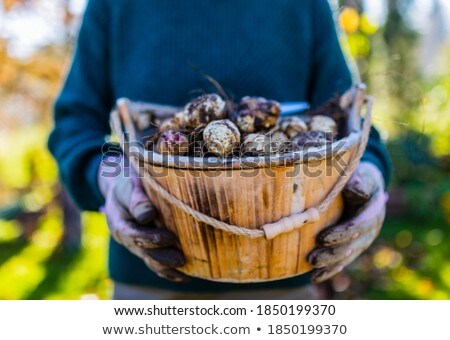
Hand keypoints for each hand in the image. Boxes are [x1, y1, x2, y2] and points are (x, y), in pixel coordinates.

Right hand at [99, 158, 188, 281]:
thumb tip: (147, 215)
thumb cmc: (128, 182)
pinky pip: (155, 261)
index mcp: (119, 222)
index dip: (152, 239)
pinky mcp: (145, 246)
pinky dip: (169, 270)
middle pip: (143, 252)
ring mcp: (135, 243)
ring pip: (150, 261)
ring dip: (168, 269)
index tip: (170, 238)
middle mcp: (126, 237)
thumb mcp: (128, 185)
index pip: (134, 235)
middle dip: (163, 258)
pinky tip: (185, 276)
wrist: (123, 184)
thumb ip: (136, 199)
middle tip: (182, 259)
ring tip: (187, 274)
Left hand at [308, 162, 386, 282]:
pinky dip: (330, 270)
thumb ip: (359, 183)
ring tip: (312, 269)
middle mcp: (369, 230)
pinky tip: (315, 278)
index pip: (357, 226)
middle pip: (350, 246)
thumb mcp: (362, 177)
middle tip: (312, 258)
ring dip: (329, 265)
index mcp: (372, 212)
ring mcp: (362, 241)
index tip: (322, 238)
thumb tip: (355, 188)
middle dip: (331, 253)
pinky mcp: (353, 247)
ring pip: (346, 256)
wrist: (367, 187)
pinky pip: (343, 261)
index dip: (341, 234)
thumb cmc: (359, 179)